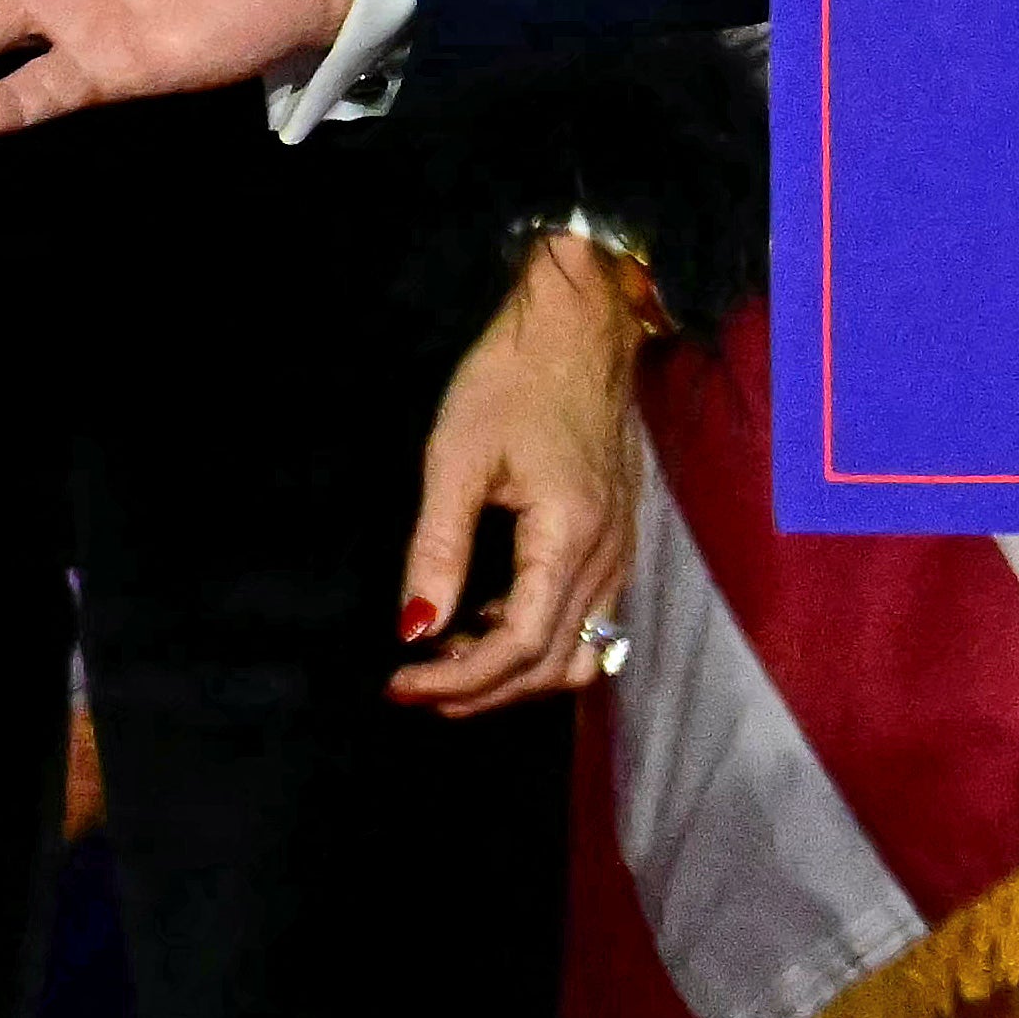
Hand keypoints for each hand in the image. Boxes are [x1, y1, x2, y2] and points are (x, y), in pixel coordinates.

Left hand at [391, 233, 648, 716]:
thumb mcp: (457, 459)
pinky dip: (540, 642)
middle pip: (554, 663)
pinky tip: (489, 619)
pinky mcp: (618, 538)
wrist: (580, 327)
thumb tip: (414, 630)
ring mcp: (621, 548)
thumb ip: (439, 550)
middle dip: (481, 691)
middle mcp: (608, 554)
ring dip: (516, 676)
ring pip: (582, 652)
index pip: (521, 645)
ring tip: (450, 661)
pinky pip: (591, 620)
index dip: (459, 680)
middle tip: (413, 684)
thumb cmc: (513, 380)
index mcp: (569, 535)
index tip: (398, 679)